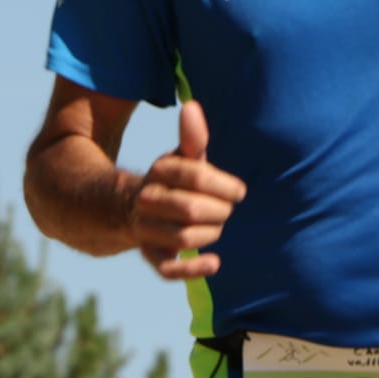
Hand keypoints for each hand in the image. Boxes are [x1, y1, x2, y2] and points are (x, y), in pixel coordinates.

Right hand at [129, 100, 245, 281]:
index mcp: (160, 170)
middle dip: (219, 211)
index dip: (225, 185)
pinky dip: (192, 269)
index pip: (196, 175)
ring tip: (216, 227)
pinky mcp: (151, 256)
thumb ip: (193, 138)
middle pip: (191, 209)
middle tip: (227, 210)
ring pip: (184, 238)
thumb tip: (191, 106)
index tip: (239, 192)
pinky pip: (168, 270)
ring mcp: (146, 229)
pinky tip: (215, 262)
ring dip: (210, 234)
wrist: (139, 210)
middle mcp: (147, 199)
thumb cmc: (177, 182)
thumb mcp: (186, 158)